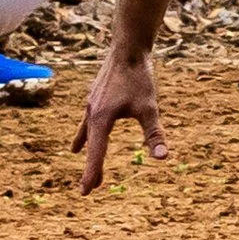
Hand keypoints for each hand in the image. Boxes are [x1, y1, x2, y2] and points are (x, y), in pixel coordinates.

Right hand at [77, 52, 167, 191]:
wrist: (128, 47)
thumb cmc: (139, 77)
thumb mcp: (149, 108)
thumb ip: (154, 134)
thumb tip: (163, 157)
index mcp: (101, 119)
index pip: (96, 154)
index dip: (92, 174)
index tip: (86, 192)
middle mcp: (92, 113)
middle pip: (90, 145)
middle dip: (90, 166)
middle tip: (88, 188)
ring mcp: (92, 103)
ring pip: (87, 129)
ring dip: (86, 145)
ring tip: (75, 153)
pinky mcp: (96, 95)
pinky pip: (89, 117)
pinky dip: (86, 126)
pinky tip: (86, 127)